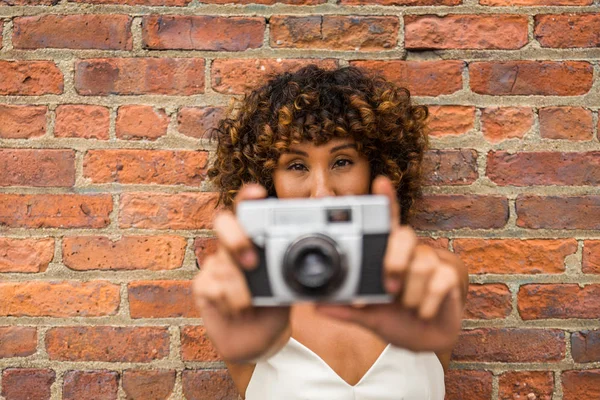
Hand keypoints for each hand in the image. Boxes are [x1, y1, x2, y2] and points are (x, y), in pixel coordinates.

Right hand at [192, 184, 290, 361]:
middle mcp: (231, 246)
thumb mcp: (288, 286)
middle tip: (252, 262)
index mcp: (254, 241)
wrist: (256, 340)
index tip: (257, 193)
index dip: (248, 196)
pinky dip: (232, 304)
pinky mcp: (203, 285)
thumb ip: (286, 269)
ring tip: (250, 306)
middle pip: (223, 224)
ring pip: (225, 267)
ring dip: (242, 293)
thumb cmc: (273, 307)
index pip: (248, 210)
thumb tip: (301, 257)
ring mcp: (215, 264)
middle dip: (236, 239)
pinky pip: (216, 288)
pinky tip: (236, 311)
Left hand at [316, 176, 466, 352]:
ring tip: (406, 306)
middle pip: (404, 236)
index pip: (386, 221)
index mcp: (386, 254)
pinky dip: (427, 304)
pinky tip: (422, 311)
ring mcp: (431, 262)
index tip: (380, 182)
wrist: (424, 341)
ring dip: (410, 295)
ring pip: (421, 266)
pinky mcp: (449, 276)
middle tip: (388, 291)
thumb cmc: (395, 319)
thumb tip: (317, 305)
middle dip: (395, 264)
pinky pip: (438, 282)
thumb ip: (345, 309)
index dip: (385, 199)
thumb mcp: (366, 316)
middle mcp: (409, 252)